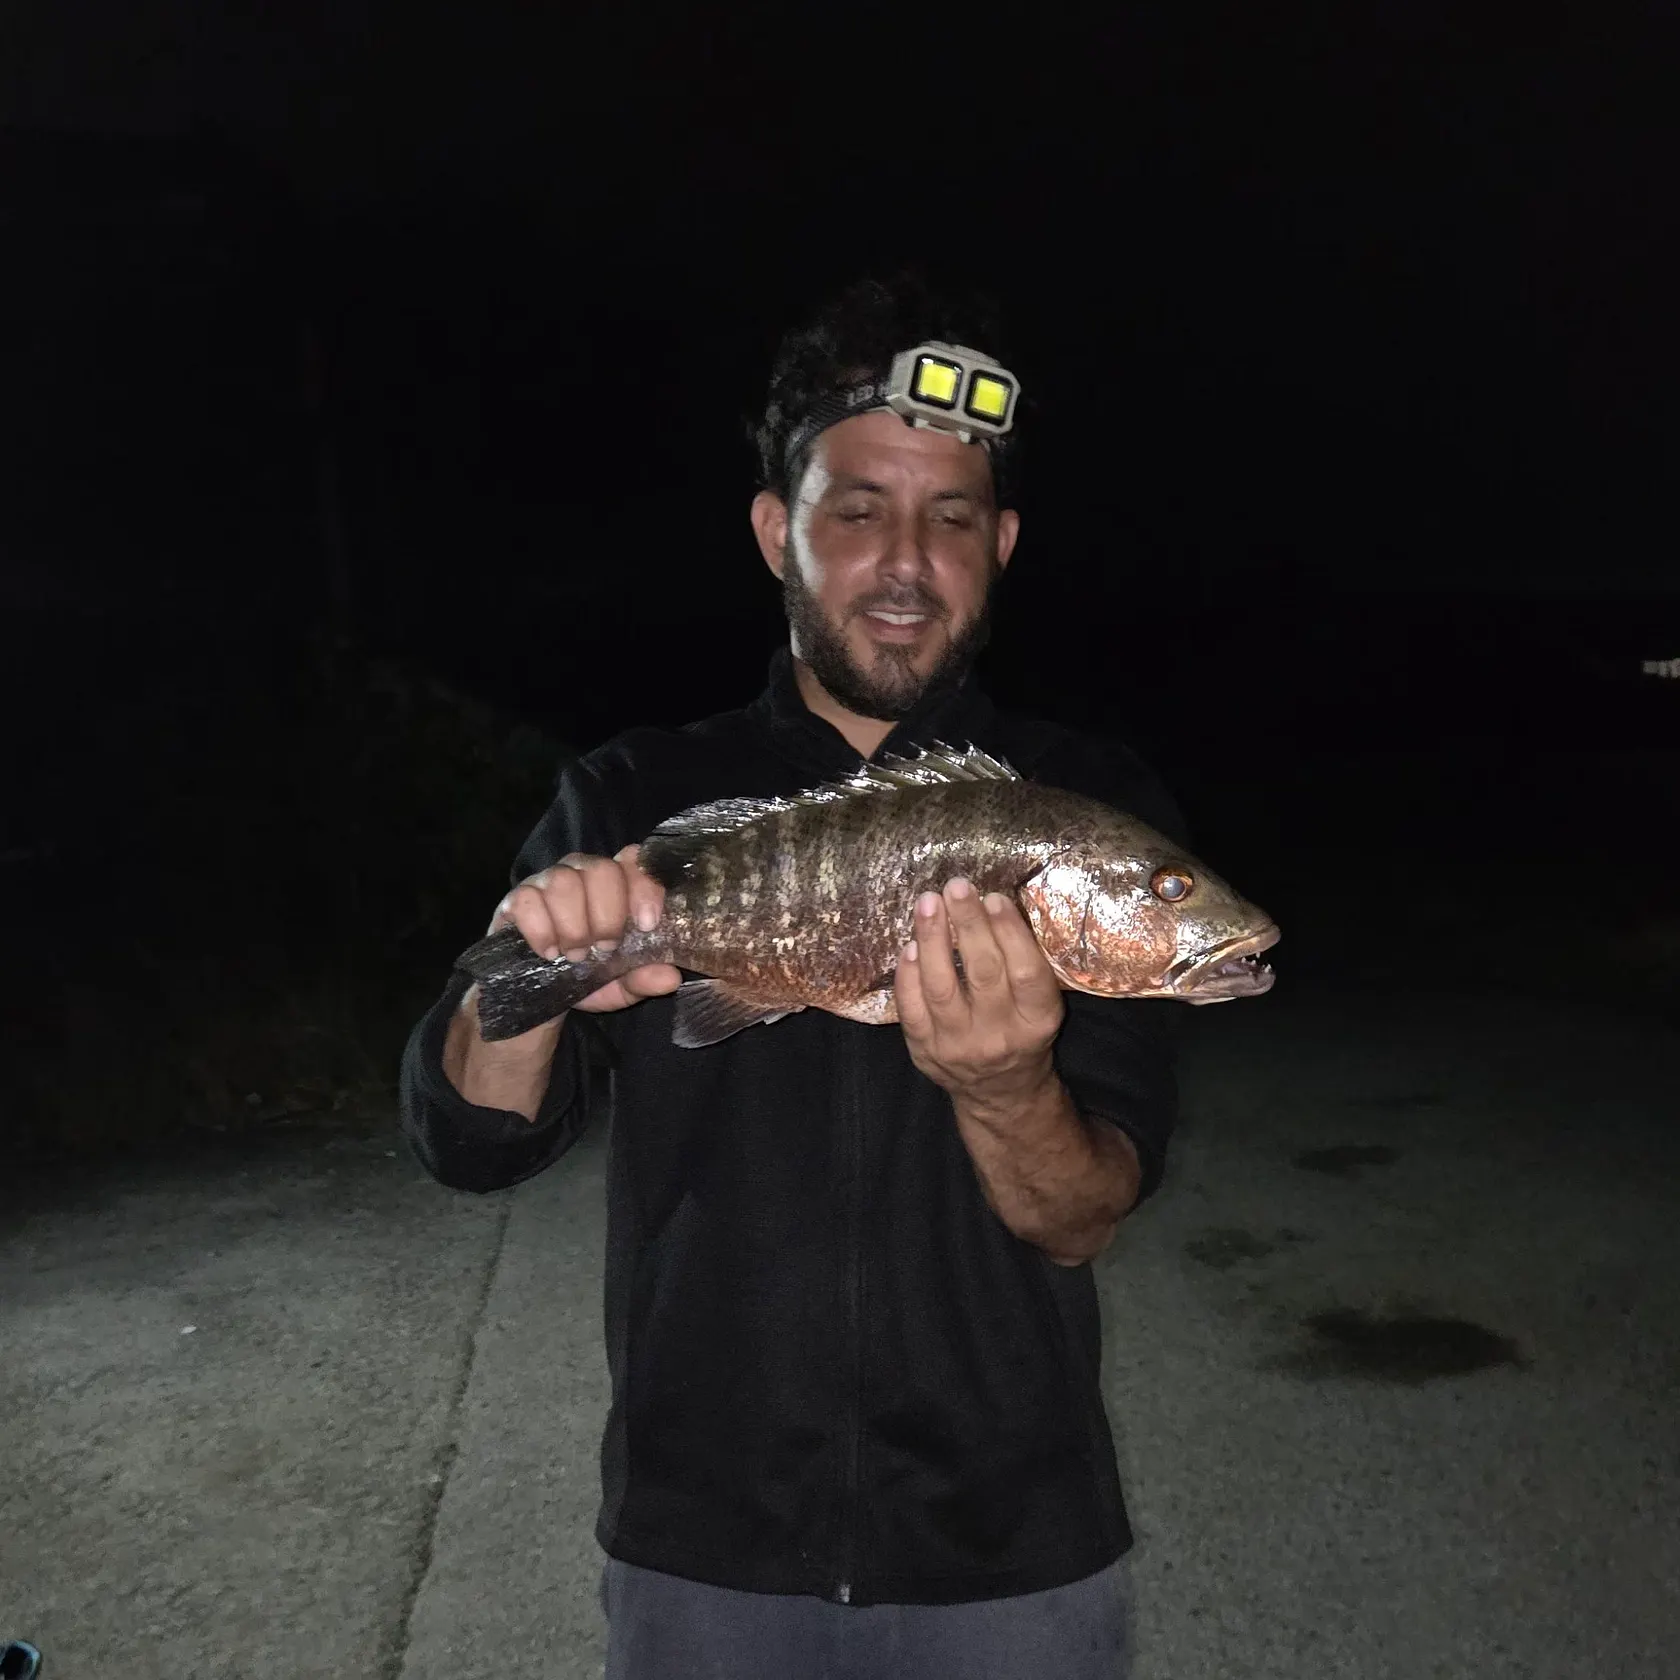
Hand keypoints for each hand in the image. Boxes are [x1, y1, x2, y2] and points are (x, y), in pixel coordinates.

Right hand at [489, 844, 680, 1013]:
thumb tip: (670, 977)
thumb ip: (643, 978)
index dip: (644, 886)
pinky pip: (528, 900)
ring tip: (574, 955)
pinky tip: (548, 953)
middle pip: (601, 869)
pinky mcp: (516, 899)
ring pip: (564, 881)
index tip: (647, 924)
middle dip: (607, 914)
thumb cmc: (585, 978)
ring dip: (574, 925)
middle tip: (603, 948)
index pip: (634, 860)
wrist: (536, 997)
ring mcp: (547, 881)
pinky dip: (542, 930)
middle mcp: (582, 873)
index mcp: (616, 884)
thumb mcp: (620, 986)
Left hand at [894, 878, 1066, 1106]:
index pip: (1026, 972)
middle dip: (968, 924)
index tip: (994, 897)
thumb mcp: (1040, 1006)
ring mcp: (958, 1046)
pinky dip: (908, 973)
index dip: (1009, 932)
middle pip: (982, 973)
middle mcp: (1000, 1036)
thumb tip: (991, 902)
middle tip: (956, 886)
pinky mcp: (925, 1051)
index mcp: (1038, 1021)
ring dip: (932, 939)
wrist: (1001, 1093)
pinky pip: (912, 1007)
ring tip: (928, 903)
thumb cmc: (1022, 1033)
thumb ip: (1023, 963)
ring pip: (941, 987)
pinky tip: (910, 944)